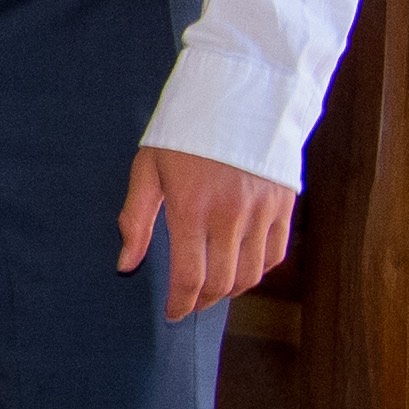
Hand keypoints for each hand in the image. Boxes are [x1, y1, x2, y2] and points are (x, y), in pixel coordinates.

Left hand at [119, 146, 293, 324]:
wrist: (237, 94)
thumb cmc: (184, 133)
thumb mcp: (148, 167)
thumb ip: (136, 218)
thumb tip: (125, 264)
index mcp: (192, 208)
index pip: (189, 277)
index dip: (180, 304)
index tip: (172, 314)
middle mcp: (230, 215)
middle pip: (221, 282)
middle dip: (203, 301)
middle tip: (190, 304)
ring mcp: (261, 211)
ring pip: (251, 274)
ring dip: (231, 290)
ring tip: (214, 289)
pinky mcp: (283, 205)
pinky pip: (275, 254)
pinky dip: (259, 270)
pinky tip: (241, 268)